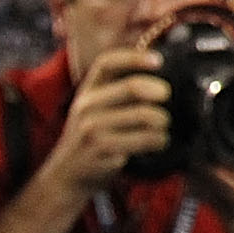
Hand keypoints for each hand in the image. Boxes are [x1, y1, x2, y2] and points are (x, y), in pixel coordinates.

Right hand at [43, 46, 172, 196]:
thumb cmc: (90, 137)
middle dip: (159, 91)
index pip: (107, 63)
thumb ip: (117, 91)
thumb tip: (156, 71)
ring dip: (162, 123)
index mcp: (87, 91)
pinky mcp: (103, 150)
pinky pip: (144, 140)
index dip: (134, 57)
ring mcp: (93, 129)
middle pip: (132, 87)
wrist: (66, 175)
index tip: (159, 60)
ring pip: (144, 116)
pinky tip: (156, 144)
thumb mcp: (94, 109)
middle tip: (167, 97)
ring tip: (162, 128)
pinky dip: (158, 141)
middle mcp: (87, 107)